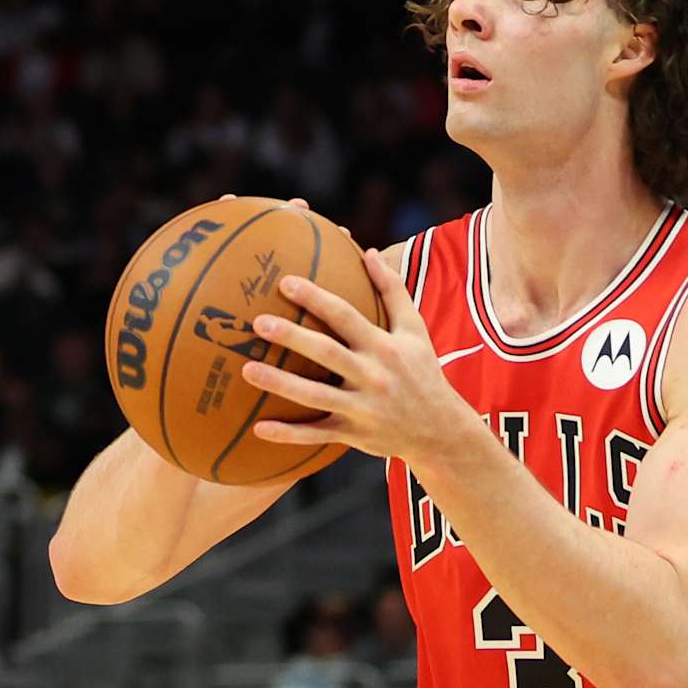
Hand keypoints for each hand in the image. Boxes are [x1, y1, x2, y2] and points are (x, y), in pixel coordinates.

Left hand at [241, 247, 475, 464]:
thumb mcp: (414, 330)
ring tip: (247, 369)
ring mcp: (361, 409)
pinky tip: (257, 427)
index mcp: (384, 347)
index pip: (346, 316)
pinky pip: (315, 435)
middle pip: (327, 353)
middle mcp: (372, 376)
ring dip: (280, 384)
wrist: (441, 431)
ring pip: (315, 396)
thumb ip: (392, 291)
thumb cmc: (422, 372)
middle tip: (258, 323)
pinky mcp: (352, 434)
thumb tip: (368, 252)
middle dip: (293, 337)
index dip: (316, 298)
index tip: (286, 282)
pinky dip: (288, 434)